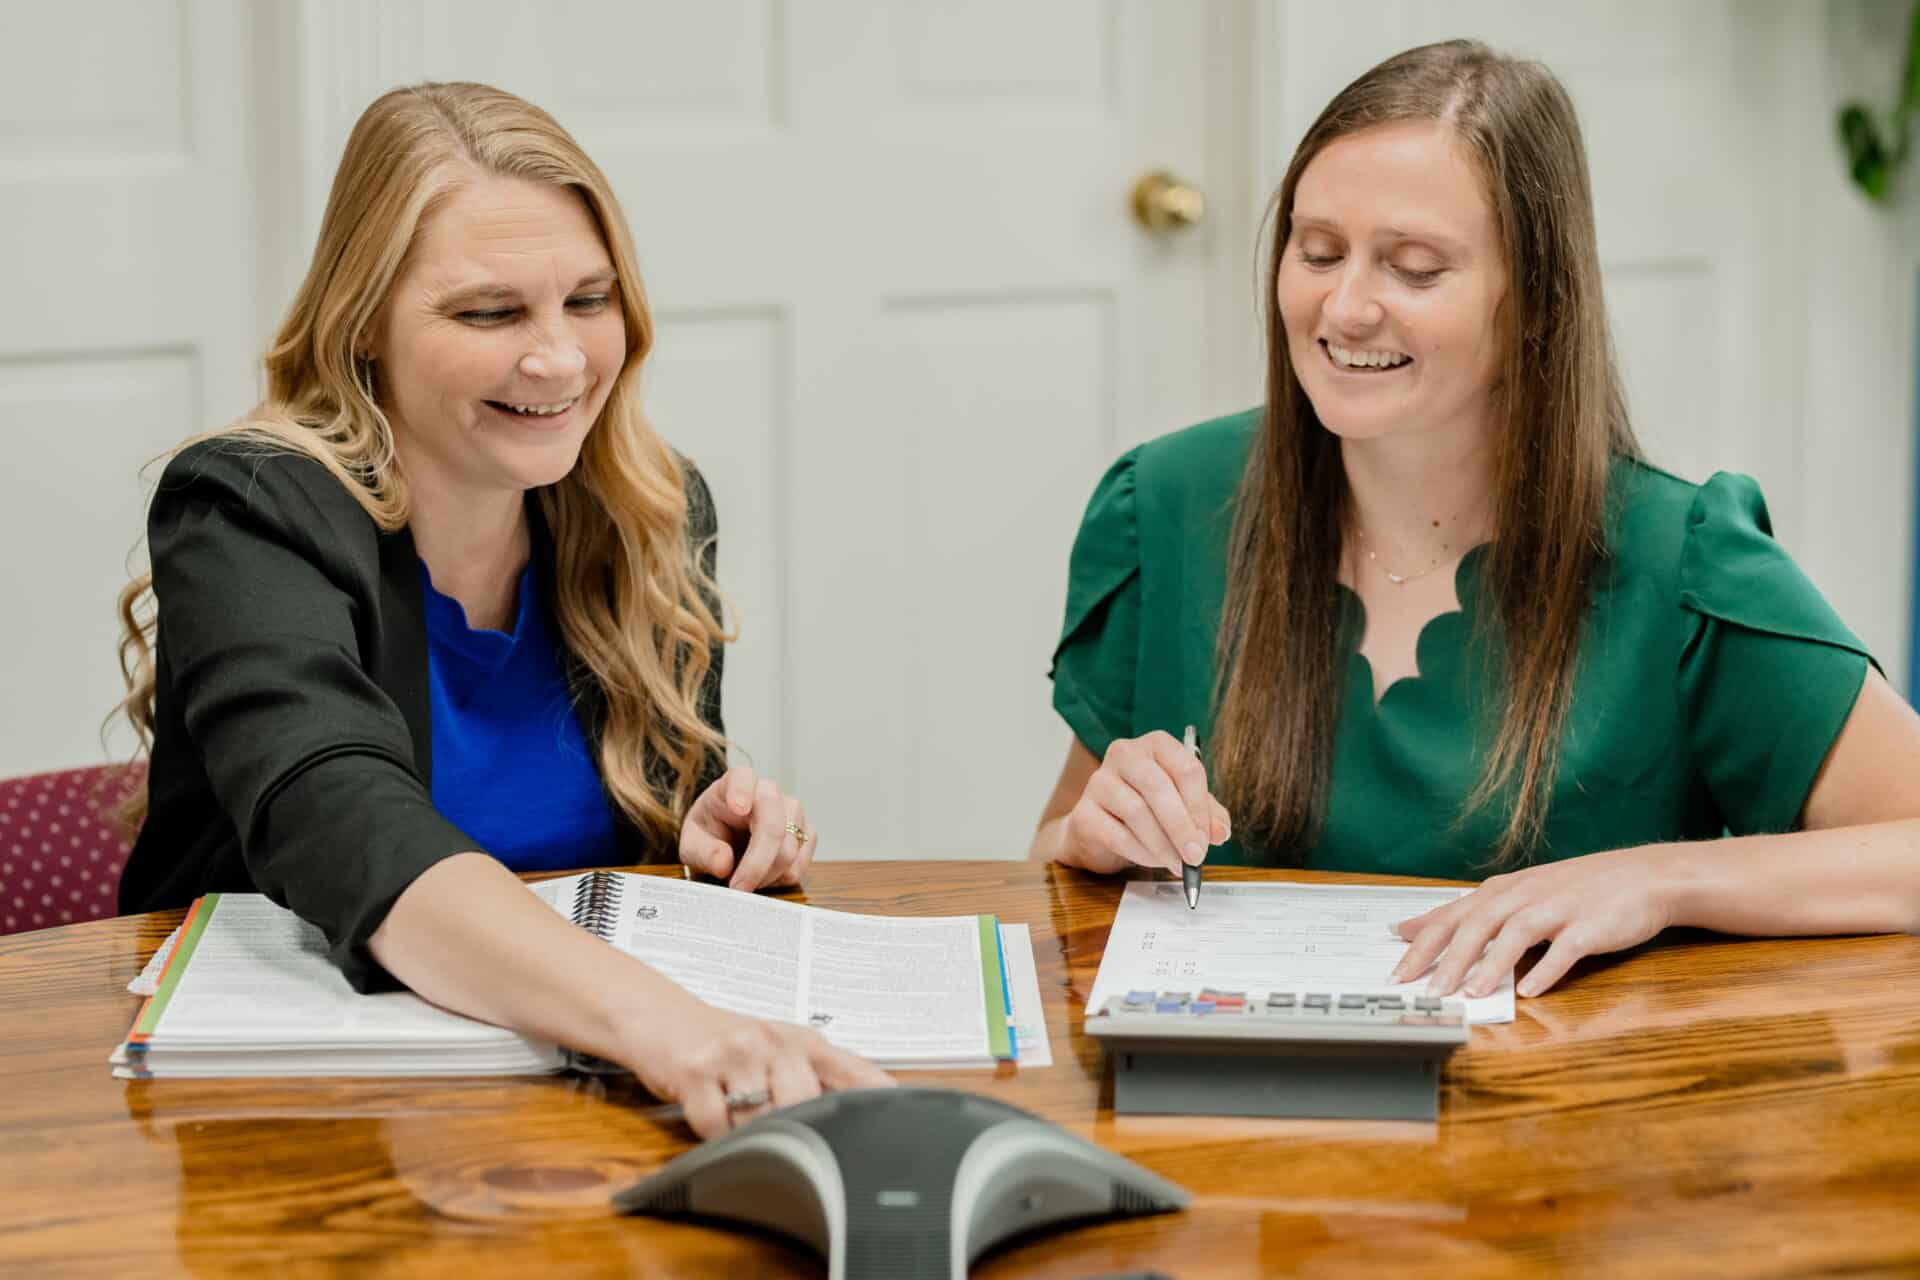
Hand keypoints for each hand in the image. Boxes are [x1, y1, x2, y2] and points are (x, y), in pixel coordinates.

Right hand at [623, 996, 892, 1137]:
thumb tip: (877, 1113)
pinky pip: (714, 1127)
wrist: (661, 1018)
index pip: (856, 1076)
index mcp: (805, 1041)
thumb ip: (823, 1081)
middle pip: (805, 1107)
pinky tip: (705, 1109)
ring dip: (745, 1132)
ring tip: (733, 1111)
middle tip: (771, 1126)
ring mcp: (735, 1052)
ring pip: (758, 1121)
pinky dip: (709, 1132)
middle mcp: (775, 1040)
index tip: (907, 1131)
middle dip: (790, 1129)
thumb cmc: (728, 1044)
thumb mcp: (780, 1053)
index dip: (883, 1105)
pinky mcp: (694, 1070)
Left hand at [679, 765, 815, 891]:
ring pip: (790, 848)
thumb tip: (724, 863)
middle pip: (773, 824)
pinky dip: (782, 878)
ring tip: (746, 882)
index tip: (738, 807)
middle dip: (757, 863)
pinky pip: (801, 861)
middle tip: (738, 888)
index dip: (742, 790)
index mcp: (735, 783)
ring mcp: (792, 810)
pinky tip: (764, 877)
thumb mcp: (692, 844)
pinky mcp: (806, 832)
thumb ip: (703, 852)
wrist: (727, 839)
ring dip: (768, 874)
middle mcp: (768, 791)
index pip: (742, 777)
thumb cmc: (709, 834)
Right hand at [1062, 732, 1230, 873]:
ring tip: (1177, 864)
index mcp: (1155, 745)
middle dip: (1181, 826)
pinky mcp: (1083, 813)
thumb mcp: (1185, 807)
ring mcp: (1098, 781)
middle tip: (1195, 856)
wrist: (1101, 831)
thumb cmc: (1148, 811)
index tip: (1210, 838)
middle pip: (1158, 786)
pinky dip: (1142, 853)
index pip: (1186, 767)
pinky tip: (1153, 861)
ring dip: (1163, 845)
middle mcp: (1124, 754)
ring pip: (1137, 812)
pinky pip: (1118, 835)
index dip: (1200, 807)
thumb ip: (1207, 816)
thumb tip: (1220, 833)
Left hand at [1389, 847, 1675, 998]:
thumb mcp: (1517, 894)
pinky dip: (1547, 970)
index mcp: (1503, 891)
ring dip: (1491, 964)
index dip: (1422, 943)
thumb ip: (1468, 912)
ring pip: (1516, 934)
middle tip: (1425, 991)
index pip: (1452, 916)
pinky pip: (1565, 949)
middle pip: (1476, 924)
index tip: (1396, 970)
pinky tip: (1530, 991)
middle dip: (1447, 958)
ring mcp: (1558, 909)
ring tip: (1470, 993)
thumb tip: (1415, 929)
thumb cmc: (1574, 891)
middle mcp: (1525, 895)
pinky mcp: (1590, 926)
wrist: (1643, 877)